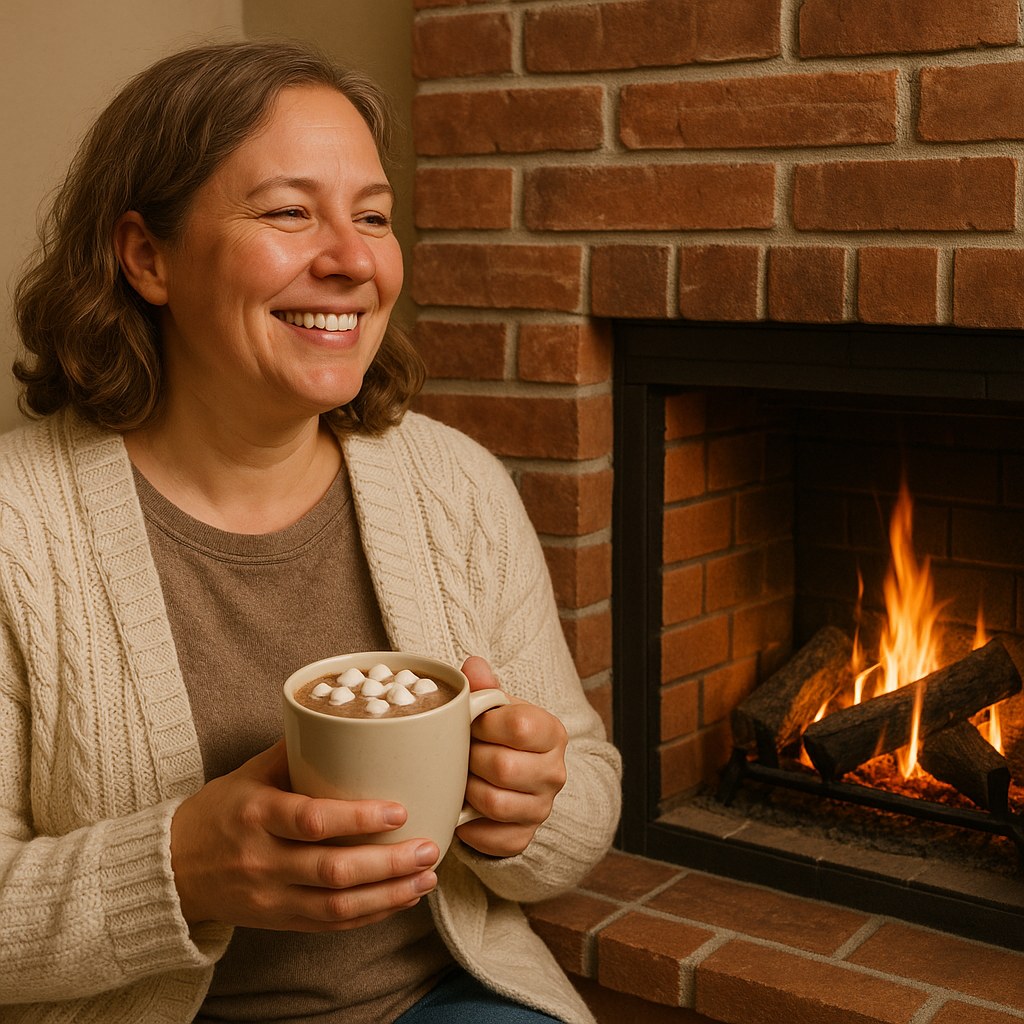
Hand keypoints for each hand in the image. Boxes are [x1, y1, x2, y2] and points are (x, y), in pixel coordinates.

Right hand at [170, 741, 438, 930]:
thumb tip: (350, 717)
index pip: (312, 820)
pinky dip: (371, 914)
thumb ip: (299, 749)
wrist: (171, 867)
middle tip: (430, 847)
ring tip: (427, 876)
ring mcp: (270, 897)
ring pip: (336, 906)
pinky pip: (330, 924)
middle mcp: (262, 860)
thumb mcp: (251, 773)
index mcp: (257, 815)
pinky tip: (402, 898)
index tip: (400, 809)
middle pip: (332, 871)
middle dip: (388, 863)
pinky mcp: (278, 920)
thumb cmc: (221, 810)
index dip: (358, 819)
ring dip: (389, 894)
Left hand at [455, 656, 567, 857]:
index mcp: (552, 733)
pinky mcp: (524, 837)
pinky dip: (469, 825)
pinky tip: (463, 808)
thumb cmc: (500, 735)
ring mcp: (542, 808)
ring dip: (468, 790)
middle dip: (471, 758)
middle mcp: (555, 772)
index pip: (520, 726)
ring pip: (495, 804)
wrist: (516, 777)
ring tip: (461, 777)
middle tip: (461, 753)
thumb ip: (486, 687)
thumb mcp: (497, 708)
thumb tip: (473, 665)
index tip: (472, 723)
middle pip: (504, 767)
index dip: (486, 725)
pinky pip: (491, 838)